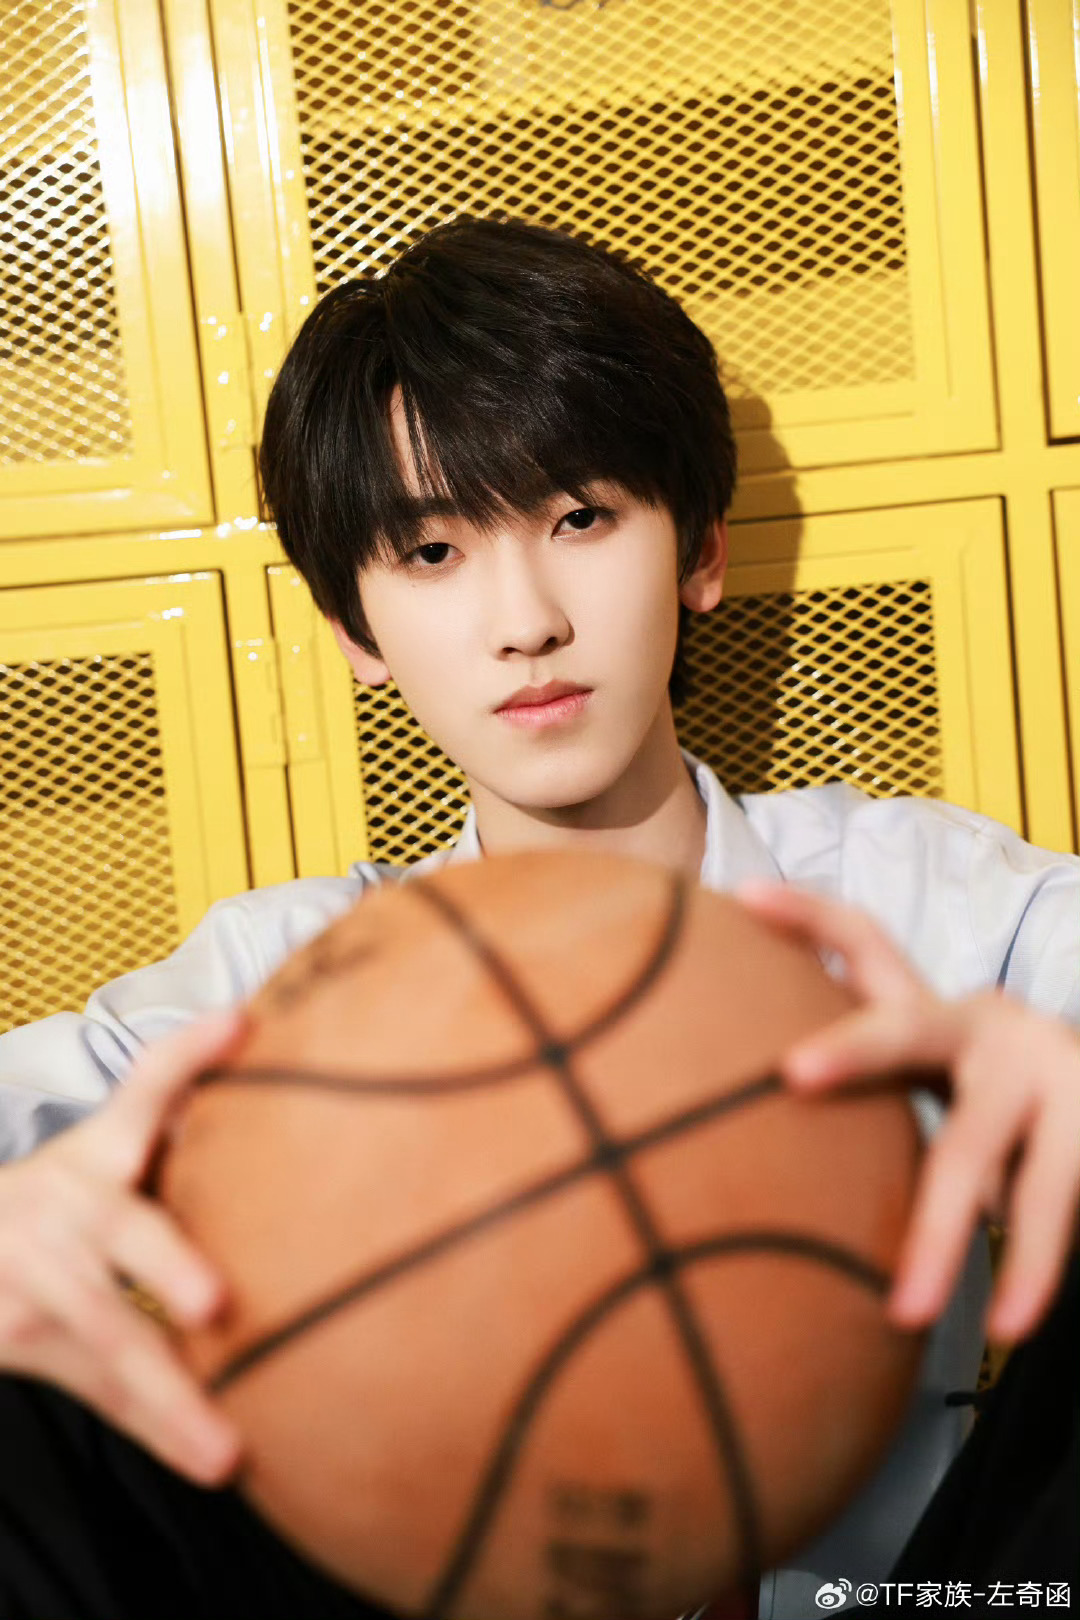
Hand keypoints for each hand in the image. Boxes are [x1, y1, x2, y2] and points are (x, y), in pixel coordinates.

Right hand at [0, 1008, 246, 1480]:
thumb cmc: (69, 1197)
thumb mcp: (106, 1146)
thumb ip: (172, 1109)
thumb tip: (257, 1037)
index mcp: (100, 1151)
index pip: (145, 1086)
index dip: (188, 1054)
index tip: (237, 1023)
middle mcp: (69, 1207)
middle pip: (124, 1234)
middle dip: (168, 1266)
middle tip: (216, 1302)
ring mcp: (42, 1280)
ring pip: (111, 1340)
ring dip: (172, 1400)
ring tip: (227, 1452)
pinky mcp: (27, 1341)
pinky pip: (103, 1391)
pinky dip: (155, 1431)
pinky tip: (209, 1461)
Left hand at [738, 881, 1079, 1345]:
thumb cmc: (1010, 1110)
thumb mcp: (946, 1081)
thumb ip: (883, 1087)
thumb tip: (735, 1143)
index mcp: (939, 1013)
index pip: (867, 940)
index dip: (806, 913)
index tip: (740, 892)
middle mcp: (989, 1025)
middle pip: (906, 1030)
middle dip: (851, 1045)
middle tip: (793, 1071)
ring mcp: (1047, 1068)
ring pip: (976, 1154)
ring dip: (942, 1237)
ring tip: (908, 1312)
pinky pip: (1050, 1204)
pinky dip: (1030, 1268)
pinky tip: (1012, 1321)